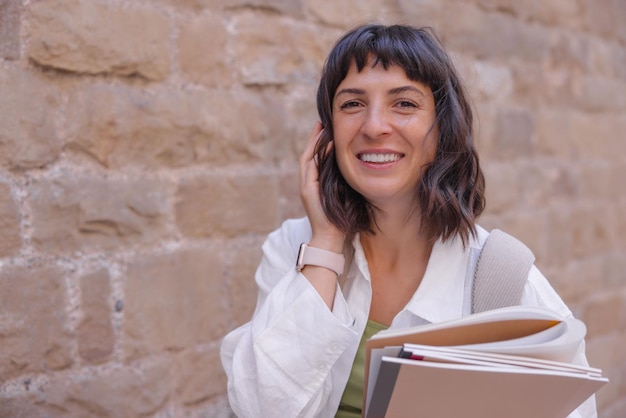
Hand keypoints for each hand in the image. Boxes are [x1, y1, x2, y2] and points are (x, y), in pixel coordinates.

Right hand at [299, 122, 344, 252]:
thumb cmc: (341, 219)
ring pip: (307, 158)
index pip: (315, 158)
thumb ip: (343, 181)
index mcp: (316, 183)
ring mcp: (305, 187)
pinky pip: (311, 168)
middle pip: (308, 154)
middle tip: (322, 122)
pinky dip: (318, 155)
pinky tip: (327, 145)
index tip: (327, 129)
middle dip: (314, 138)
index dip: (319, 143)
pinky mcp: (307, 191)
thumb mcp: (343, 195)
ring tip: (322, 127)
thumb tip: (357, 167)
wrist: (331, 237)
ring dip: (313, 142)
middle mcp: (308, 183)